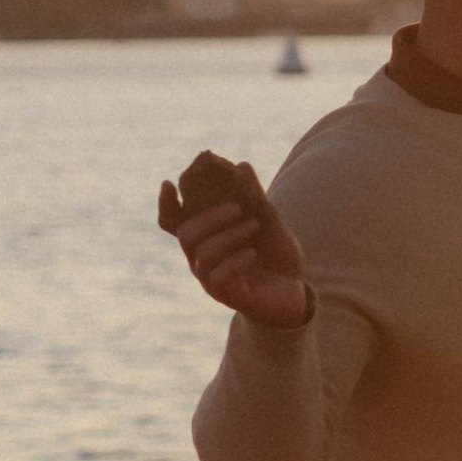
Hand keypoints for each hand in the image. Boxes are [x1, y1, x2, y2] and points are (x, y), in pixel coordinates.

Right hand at [156, 173, 314, 329]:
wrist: (295, 290)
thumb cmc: (275, 254)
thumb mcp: (269, 222)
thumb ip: (254, 197)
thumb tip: (241, 165)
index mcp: (205, 237)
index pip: (173, 222)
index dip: (166, 204)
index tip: (168, 183)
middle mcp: (201, 258)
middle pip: (186, 234)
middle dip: (209, 217)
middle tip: (237, 207)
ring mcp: (211, 279)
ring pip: (202, 254)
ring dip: (229, 235)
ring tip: (254, 225)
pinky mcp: (227, 296)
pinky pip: (218, 277)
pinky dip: (235, 261)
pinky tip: (252, 254)